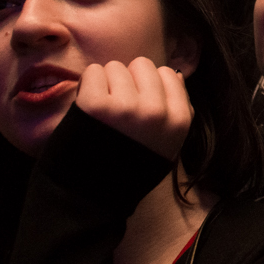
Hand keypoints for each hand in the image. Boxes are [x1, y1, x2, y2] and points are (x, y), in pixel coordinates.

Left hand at [75, 57, 192, 160]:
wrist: (89, 198)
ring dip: (106, 84)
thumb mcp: (167, 145)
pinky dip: (86, 87)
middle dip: (128, 80)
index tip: (138, 105)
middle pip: (142, 65)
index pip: (168, 73)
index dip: (149, 86)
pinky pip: (93, 72)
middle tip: (118, 108)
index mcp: (178, 120)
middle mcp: (156, 112)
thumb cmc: (127, 167)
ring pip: (115, 67)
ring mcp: (127, 107)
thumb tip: (174, 74)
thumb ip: (177, 111)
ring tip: (102, 113)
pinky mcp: (96, 105)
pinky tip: (87, 109)